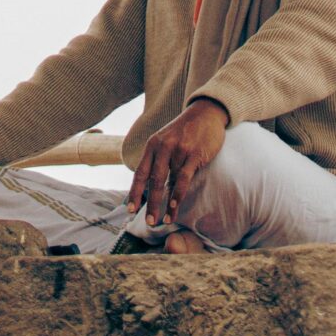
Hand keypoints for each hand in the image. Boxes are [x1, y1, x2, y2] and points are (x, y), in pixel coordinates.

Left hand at [129, 98, 227, 225]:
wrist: (205, 113)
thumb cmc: (185, 131)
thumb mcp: (165, 140)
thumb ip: (157, 159)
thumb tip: (149, 185)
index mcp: (152, 145)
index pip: (140, 172)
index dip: (135, 192)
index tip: (130, 209)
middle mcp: (163, 147)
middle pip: (153, 180)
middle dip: (149, 203)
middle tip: (148, 222)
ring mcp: (178, 150)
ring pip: (168, 182)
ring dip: (165, 204)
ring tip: (164, 220)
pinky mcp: (194, 154)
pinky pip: (183, 179)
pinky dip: (178, 195)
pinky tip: (175, 207)